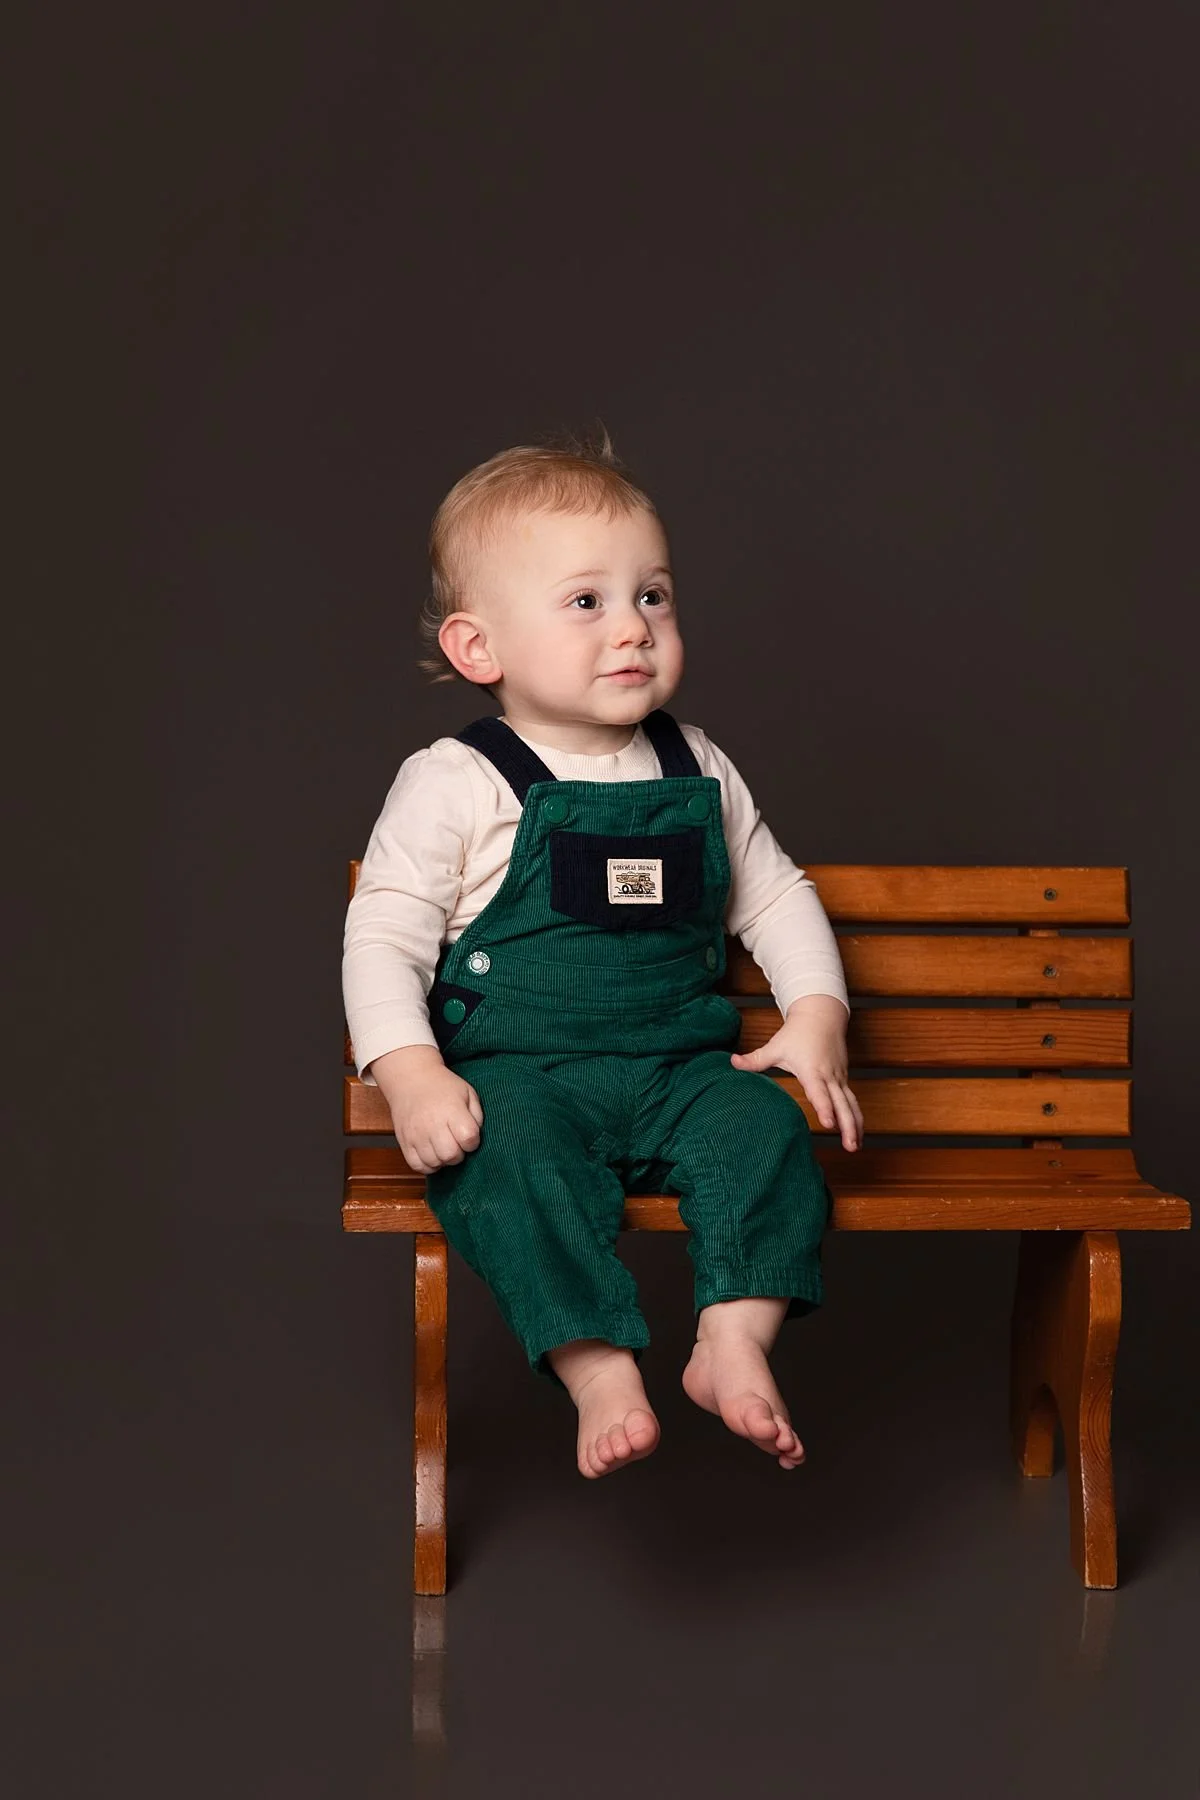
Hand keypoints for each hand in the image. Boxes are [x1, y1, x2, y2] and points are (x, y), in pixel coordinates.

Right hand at [368, 1045, 484, 1174]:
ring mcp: (416, 1134)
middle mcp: (432, 1123)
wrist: (411, 1079)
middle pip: (451, 1155)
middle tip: (456, 1143)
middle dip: (459, 1154)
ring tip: (444, 1147)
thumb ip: (477, 1116)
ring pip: (434, 1162)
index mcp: (452, 1110)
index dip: (473, 1142)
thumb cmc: (442, 1087)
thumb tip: (476, 1139)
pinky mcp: (404, 1141)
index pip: (469, 1139)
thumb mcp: (467, 1092)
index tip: (469, 1135)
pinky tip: (432, 1154)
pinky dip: (427, 1165)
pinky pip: (417, 1165)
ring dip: (443, 1160)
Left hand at [730, 994, 862, 1150]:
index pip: (819, 1092)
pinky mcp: (844, 1079)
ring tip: (856, 1147)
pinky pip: (852, 1100)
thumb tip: (732, 1062)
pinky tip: (856, 1133)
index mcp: (812, 1070)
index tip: (829, 1124)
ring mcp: (839, 1078)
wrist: (822, 1015)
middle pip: (842, 1104)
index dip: (824, 1108)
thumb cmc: (797, 1032)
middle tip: (851, 1147)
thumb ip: (755, 1059)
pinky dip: (856, 1117)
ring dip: (856, 1125)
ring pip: (851, 1104)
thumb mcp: (775, 1046)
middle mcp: (829, 1076)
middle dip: (848, 1126)